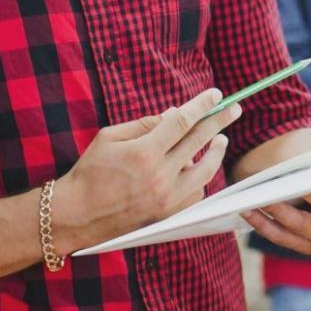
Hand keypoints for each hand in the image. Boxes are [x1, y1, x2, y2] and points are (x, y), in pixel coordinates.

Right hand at [49, 88, 240, 255]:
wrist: (77, 215)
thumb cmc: (90, 172)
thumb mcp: (110, 137)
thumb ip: (144, 124)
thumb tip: (174, 114)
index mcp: (144, 153)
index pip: (182, 122)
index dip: (201, 105)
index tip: (216, 94)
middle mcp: (159, 176)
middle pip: (199, 142)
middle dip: (219, 121)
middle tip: (234, 108)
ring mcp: (166, 198)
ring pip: (205, 170)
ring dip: (216, 152)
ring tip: (222, 140)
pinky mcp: (168, 214)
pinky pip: (196, 193)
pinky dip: (201, 178)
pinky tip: (199, 167)